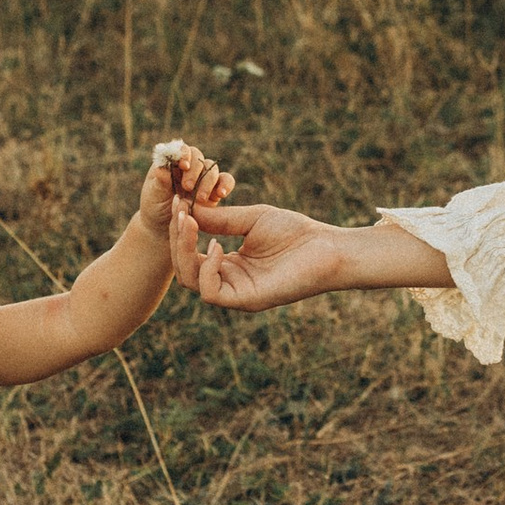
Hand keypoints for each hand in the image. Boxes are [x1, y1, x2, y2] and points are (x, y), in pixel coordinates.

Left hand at [141, 138, 234, 234]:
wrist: (164, 226)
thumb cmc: (155, 206)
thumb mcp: (153, 195)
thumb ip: (159, 181)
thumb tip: (160, 168)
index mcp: (173, 163)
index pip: (182, 150)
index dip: (185, 154)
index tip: (183, 166)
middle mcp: (190, 168)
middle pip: (199, 159)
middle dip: (195, 171)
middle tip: (187, 187)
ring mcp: (203, 178)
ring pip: (212, 170)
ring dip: (208, 182)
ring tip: (200, 199)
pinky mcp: (215, 191)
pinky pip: (226, 181)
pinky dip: (226, 185)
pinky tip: (221, 194)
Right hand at [171, 200, 353, 311]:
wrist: (327, 247)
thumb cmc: (295, 232)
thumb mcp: (250, 219)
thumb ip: (219, 219)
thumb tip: (186, 211)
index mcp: (229, 264)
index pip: (190, 254)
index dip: (180, 231)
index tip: (177, 203)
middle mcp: (229, 281)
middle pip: (184, 269)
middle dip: (178, 239)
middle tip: (180, 211)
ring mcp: (236, 293)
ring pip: (191, 281)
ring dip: (185, 251)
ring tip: (191, 224)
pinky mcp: (247, 300)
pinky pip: (211, 292)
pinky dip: (207, 268)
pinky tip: (218, 246)